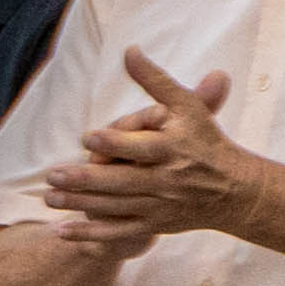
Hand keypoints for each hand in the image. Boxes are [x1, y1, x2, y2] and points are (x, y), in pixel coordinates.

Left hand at [38, 50, 252, 249]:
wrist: (235, 190)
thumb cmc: (205, 141)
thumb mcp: (187, 107)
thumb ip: (155, 82)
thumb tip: (129, 50)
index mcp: (174, 149)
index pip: (141, 147)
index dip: (115, 142)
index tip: (87, 135)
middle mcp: (167, 180)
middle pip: (122, 182)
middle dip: (85, 179)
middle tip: (52, 175)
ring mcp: (159, 206)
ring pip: (115, 207)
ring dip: (80, 205)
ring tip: (49, 198)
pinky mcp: (154, 226)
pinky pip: (119, 233)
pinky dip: (90, 235)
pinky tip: (61, 232)